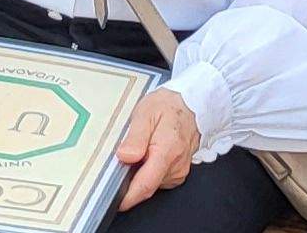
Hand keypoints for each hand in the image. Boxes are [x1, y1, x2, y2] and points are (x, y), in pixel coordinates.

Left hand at [111, 90, 201, 209]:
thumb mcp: (145, 113)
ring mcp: (178, 171)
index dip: (128, 196)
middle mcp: (175, 165)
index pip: (145, 184)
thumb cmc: (168, 107)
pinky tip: (148, 153)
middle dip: (130, 178)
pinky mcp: (177, 173)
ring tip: (140, 148)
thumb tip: (125, 156)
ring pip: (151, 183)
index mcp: (166, 151)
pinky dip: (148, 170)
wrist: (191, 105)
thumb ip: (135, 137)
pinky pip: (157, 178)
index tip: (115, 202)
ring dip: (139, 172)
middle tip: (123, 156)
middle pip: (146, 185)